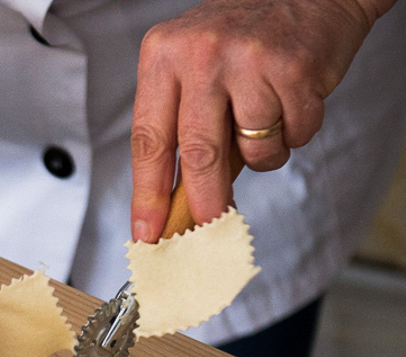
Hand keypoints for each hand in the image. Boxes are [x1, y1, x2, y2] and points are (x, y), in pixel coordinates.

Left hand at [129, 0, 373, 241]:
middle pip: (198, 153)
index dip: (147, 194)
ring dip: (262, 153)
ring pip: (253, 149)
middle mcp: (200, 54)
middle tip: (207, 227)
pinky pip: (293, 134)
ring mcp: (248, 60)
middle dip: (204, 202)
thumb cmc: (241, 36)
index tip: (147, 232)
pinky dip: (295, 132)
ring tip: (265, 118)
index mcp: (162, 55)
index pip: (148, 139)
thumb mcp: (191, 65)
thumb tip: (176, 203)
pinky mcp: (294, 68)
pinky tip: (292, 98)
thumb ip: (180, 124)